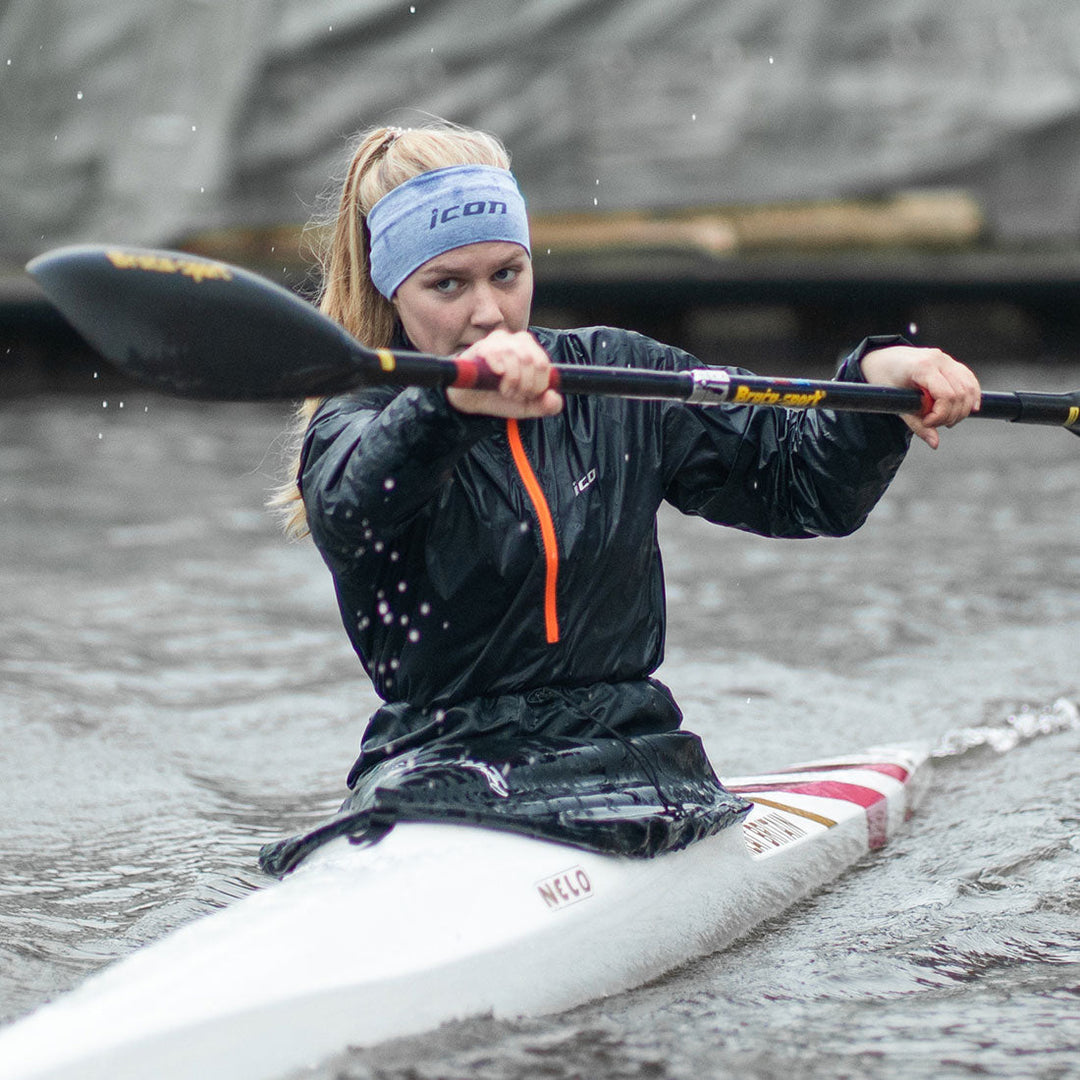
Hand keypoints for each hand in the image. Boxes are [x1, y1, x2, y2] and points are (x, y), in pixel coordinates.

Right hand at [446, 330, 562, 417]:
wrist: (471, 400)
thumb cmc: (500, 397)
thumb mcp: (527, 406)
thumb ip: (547, 406)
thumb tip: (553, 398)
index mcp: (533, 350)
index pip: (543, 364)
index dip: (538, 385)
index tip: (527, 395)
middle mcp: (518, 340)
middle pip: (531, 360)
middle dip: (525, 385)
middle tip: (514, 394)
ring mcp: (499, 341)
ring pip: (515, 357)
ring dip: (511, 382)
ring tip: (504, 390)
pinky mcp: (481, 347)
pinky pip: (496, 355)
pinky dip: (498, 374)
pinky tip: (494, 380)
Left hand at [860, 345, 980, 448]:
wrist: (882, 358)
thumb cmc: (884, 380)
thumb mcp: (895, 404)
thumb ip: (916, 424)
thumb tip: (935, 444)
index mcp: (923, 367)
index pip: (946, 395)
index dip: (941, 415)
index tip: (927, 422)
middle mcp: (939, 359)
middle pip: (960, 394)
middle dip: (951, 415)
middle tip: (935, 423)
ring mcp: (947, 360)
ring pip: (969, 388)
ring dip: (963, 409)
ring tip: (946, 419)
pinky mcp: (952, 363)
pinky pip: (969, 381)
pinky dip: (971, 397)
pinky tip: (968, 410)